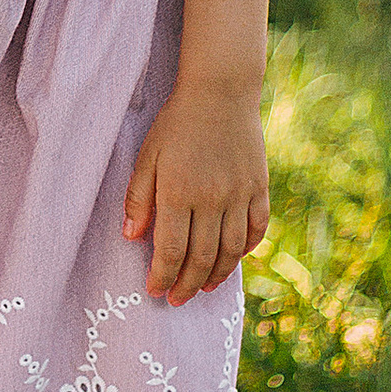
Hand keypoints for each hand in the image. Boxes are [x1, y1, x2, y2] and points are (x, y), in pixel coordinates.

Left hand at [123, 79, 269, 304]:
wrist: (220, 91)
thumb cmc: (176, 123)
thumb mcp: (147, 156)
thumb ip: (138, 199)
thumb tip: (131, 238)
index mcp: (179, 192)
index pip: (170, 250)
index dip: (162, 276)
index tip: (155, 291)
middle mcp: (212, 199)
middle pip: (202, 257)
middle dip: (187, 284)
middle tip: (177, 300)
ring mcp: (240, 194)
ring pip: (231, 250)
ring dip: (217, 275)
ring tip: (203, 288)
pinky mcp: (259, 188)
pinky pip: (257, 229)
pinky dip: (246, 250)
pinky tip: (232, 258)